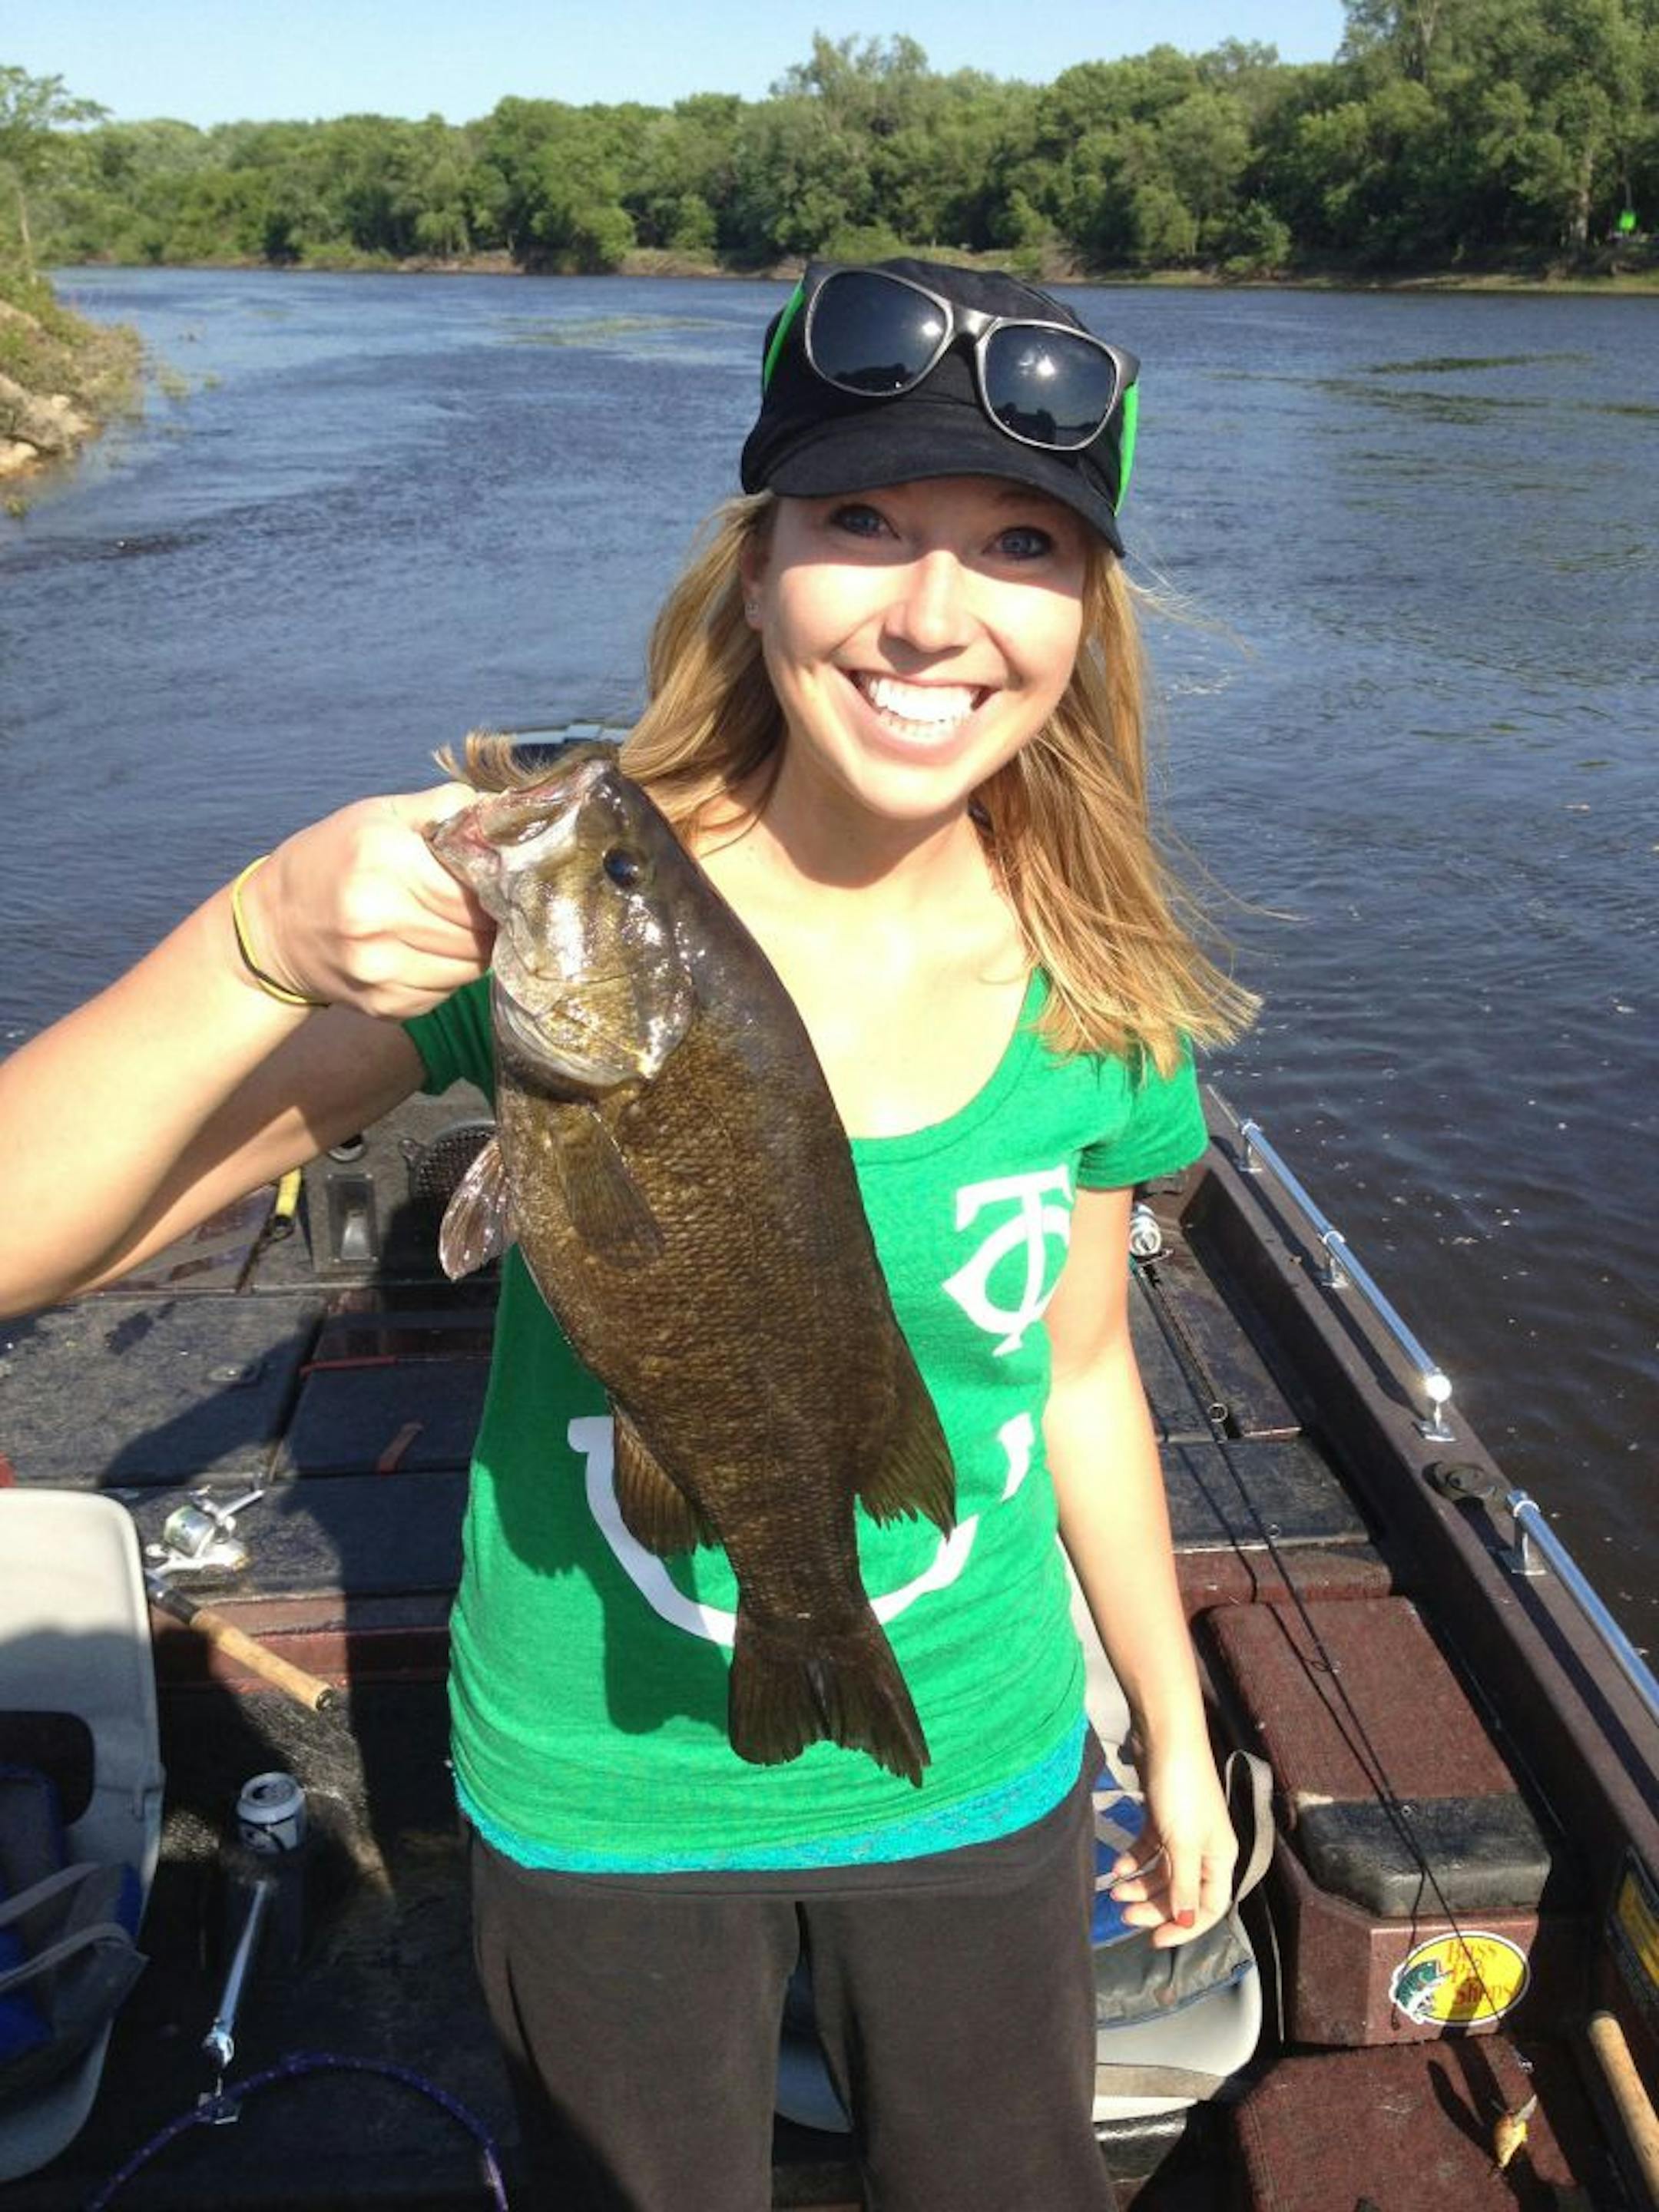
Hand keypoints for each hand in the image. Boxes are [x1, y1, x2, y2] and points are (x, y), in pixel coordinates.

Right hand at [237, 785, 493, 1016]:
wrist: (273, 927)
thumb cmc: (332, 860)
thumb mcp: (378, 815)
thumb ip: (442, 807)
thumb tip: (501, 812)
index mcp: (383, 863)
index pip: (472, 889)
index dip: (496, 887)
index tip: (501, 882)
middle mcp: (379, 921)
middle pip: (476, 931)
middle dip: (492, 917)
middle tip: (491, 904)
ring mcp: (381, 970)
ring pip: (471, 966)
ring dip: (477, 947)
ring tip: (462, 926)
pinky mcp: (386, 1005)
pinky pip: (448, 991)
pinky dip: (453, 972)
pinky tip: (433, 950)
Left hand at [1107, 1738, 1236, 1948]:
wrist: (1165, 1737)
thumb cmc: (1180, 1791)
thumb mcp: (1183, 1843)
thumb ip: (1183, 1885)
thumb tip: (1184, 1922)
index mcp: (1220, 1857)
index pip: (1209, 1907)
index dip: (1184, 1926)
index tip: (1154, 1939)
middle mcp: (1205, 1848)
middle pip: (1181, 1891)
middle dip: (1155, 1906)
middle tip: (1123, 1913)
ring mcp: (1183, 1831)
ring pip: (1163, 1871)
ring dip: (1141, 1885)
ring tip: (1115, 1892)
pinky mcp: (1163, 1815)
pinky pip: (1150, 1849)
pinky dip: (1135, 1859)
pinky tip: (1118, 1866)